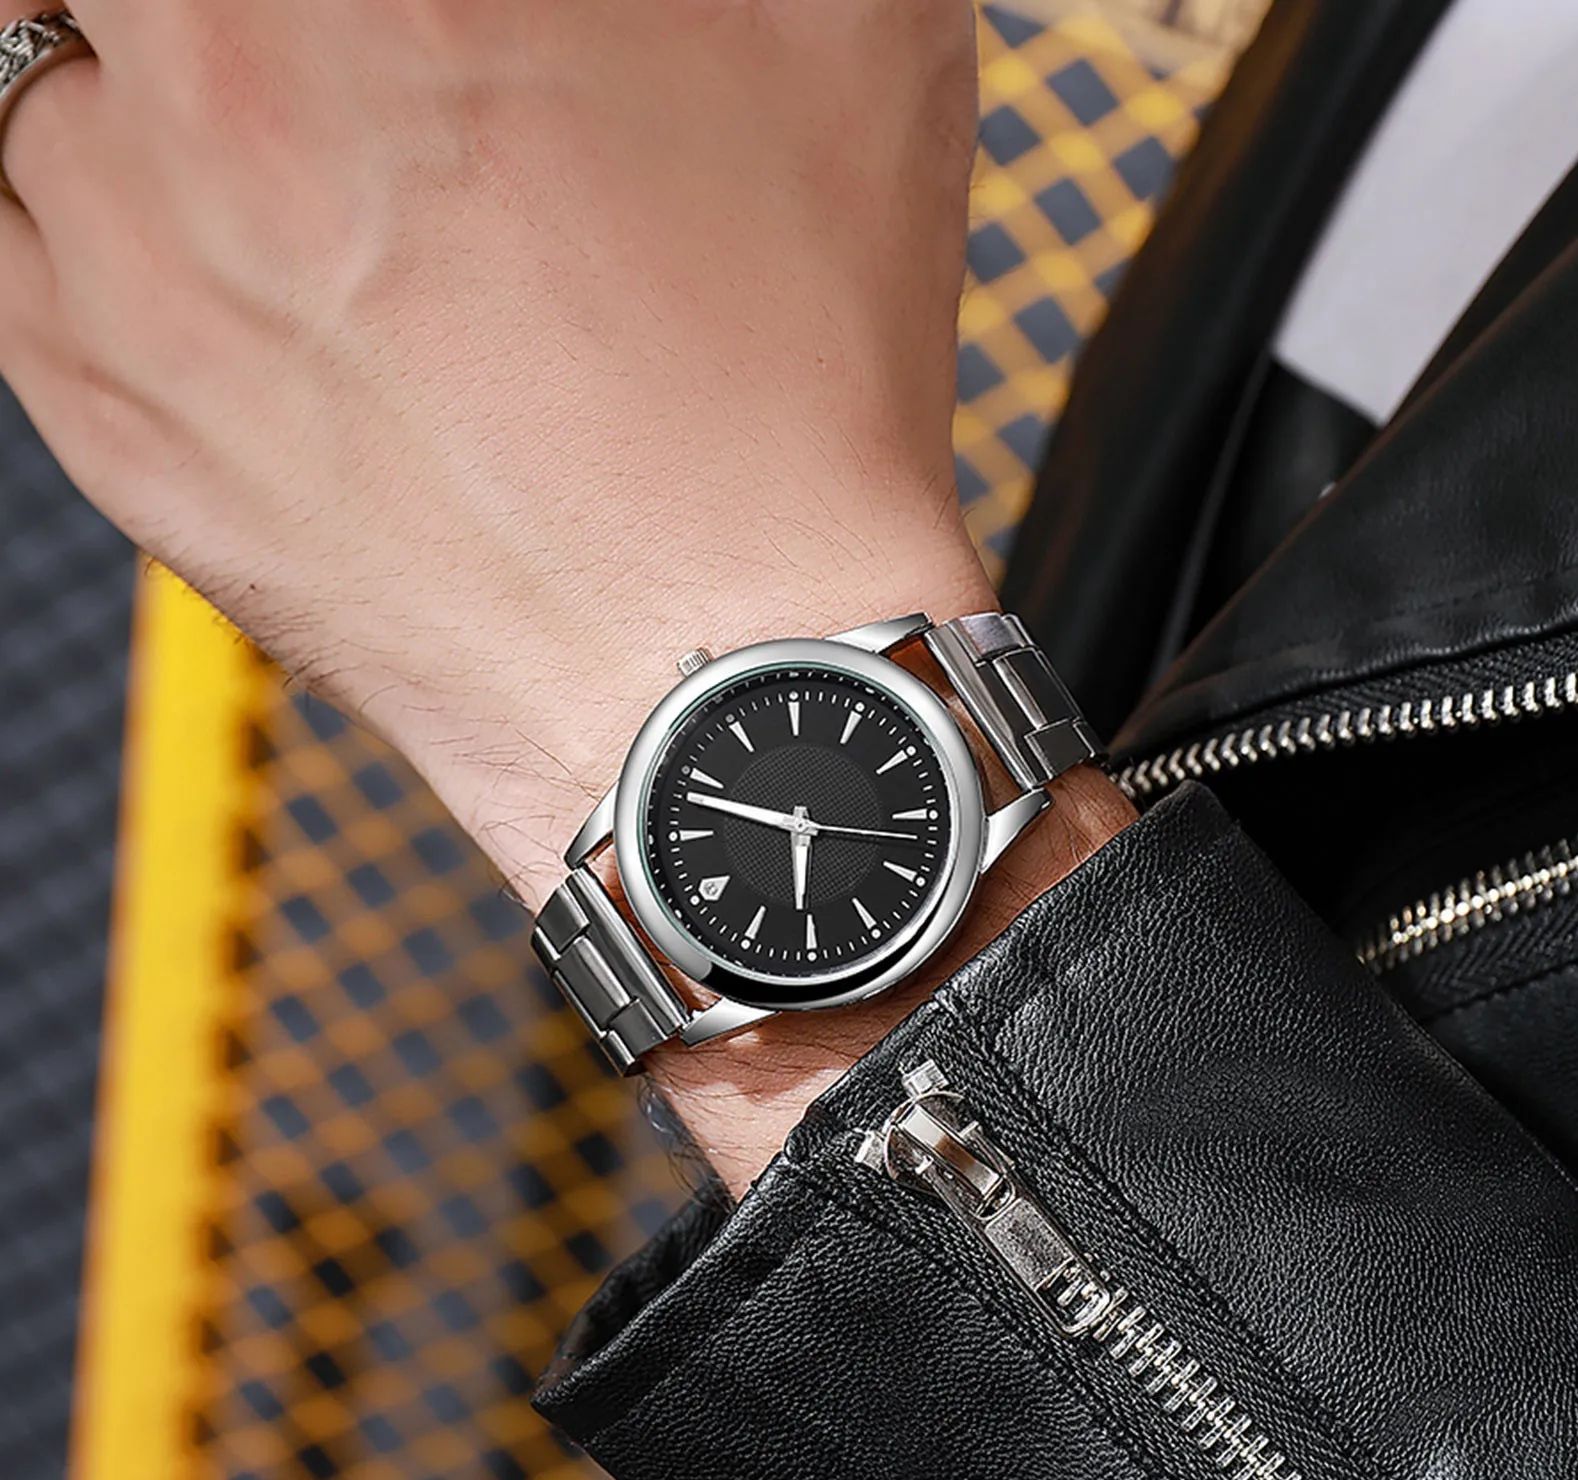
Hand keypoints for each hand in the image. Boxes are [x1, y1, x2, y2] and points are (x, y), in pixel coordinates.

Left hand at [0, 0, 986, 904]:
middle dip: (240, 27)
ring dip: (147, 82)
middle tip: (313, 68)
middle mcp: (229, 96)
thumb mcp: (853, 53)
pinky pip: (6, 235)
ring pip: (45, 67)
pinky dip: (75, 208)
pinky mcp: (108, 414)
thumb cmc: (799, 405)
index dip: (362, 0)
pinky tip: (205, 248)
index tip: (402, 29)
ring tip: (278, 157)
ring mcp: (138, 262)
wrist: (731, 674)